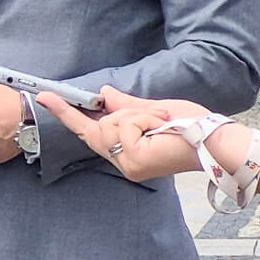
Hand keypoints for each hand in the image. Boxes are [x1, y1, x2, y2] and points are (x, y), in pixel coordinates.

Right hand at [38, 86, 210, 182]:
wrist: (216, 141)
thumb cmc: (194, 128)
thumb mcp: (154, 110)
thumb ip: (126, 106)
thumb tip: (103, 94)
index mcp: (128, 152)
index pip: (89, 132)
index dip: (66, 113)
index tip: (43, 96)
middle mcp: (124, 163)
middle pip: (97, 127)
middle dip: (124, 115)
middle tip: (159, 117)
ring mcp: (127, 165)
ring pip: (110, 125)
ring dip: (138, 116)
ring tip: (165, 124)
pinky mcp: (134, 160)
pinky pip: (124, 126)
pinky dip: (143, 119)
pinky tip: (163, 128)